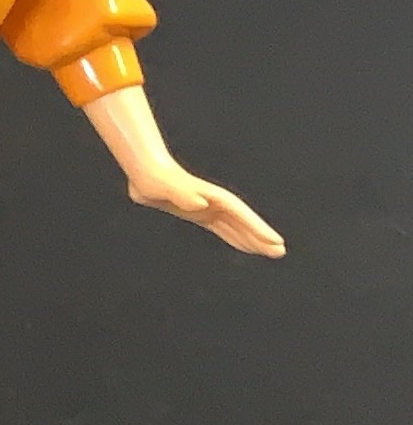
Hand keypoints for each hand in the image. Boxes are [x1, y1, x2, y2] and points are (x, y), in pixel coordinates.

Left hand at [124, 157, 282, 257]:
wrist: (145, 172)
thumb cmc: (155, 179)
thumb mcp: (165, 188)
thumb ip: (182, 194)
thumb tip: (199, 204)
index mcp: (212, 198)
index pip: (241, 215)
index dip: (257, 228)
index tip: (274, 241)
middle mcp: (215, 204)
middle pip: (243, 222)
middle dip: (261, 237)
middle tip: (279, 252)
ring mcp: (209, 209)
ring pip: (236, 227)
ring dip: (251, 239)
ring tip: (269, 252)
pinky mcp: (200, 214)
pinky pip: (223, 229)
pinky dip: (235, 237)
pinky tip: (244, 245)